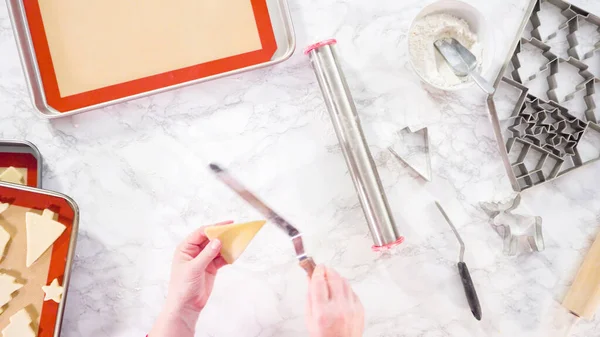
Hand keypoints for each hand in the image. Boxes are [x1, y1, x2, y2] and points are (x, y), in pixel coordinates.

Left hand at [150, 221, 231, 336]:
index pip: (201, 233)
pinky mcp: (210, 267)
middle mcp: (194, 251)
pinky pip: (221, 258)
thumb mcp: (194, 268)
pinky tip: (234, 255)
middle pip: (210, 239)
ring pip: (217, 248)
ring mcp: (203, 259)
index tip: (227, 225)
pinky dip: (227, 257)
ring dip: (226, 246)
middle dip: (222, 235)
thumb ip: (207, 254)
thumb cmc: (183, 287)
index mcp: (185, 248)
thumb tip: (218, 241)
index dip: (214, 227)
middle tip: (235, 231)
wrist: (186, 306)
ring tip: (237, 242)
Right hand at [306, 265, 364, 336]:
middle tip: (323, 270)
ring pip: (344, 282)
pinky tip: (339, 294)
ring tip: (330, 282)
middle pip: (334, 278)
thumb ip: (309, 297)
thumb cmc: (324, 336)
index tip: (316, 267)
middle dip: (327, 270)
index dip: (317, 271)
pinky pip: (352, 291)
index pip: (319, 283)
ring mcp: (351, 308)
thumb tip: (310, 279)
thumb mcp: (310, 319)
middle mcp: (338, 308)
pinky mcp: (360, 308)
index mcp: (323, 312)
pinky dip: (345, 289)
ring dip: (336, 278)